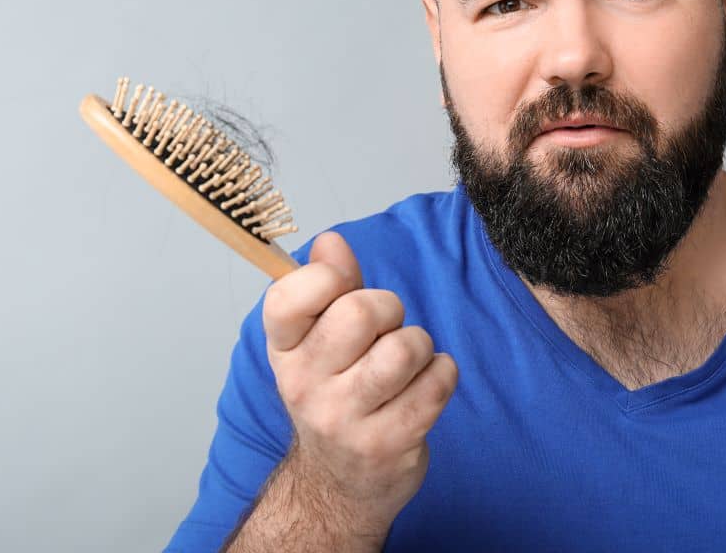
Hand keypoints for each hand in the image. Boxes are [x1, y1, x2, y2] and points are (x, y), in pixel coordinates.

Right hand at [261, 231, 458, 531]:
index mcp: (283, 350)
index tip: (342, 287)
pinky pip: (438, 382)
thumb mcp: (319, 339)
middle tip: (386, 330)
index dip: (325, 277)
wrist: (338, 484)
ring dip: (419, 345)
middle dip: (388, 308)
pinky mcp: (387, 444)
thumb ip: (330, 286)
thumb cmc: (336, 393)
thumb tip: (331, 242)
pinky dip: (443, 373)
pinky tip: (425, 384)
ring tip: (407, 362)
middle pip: (359, 312)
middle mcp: (304, 385)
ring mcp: (344, 419)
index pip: (288, 296)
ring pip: (405, 348)